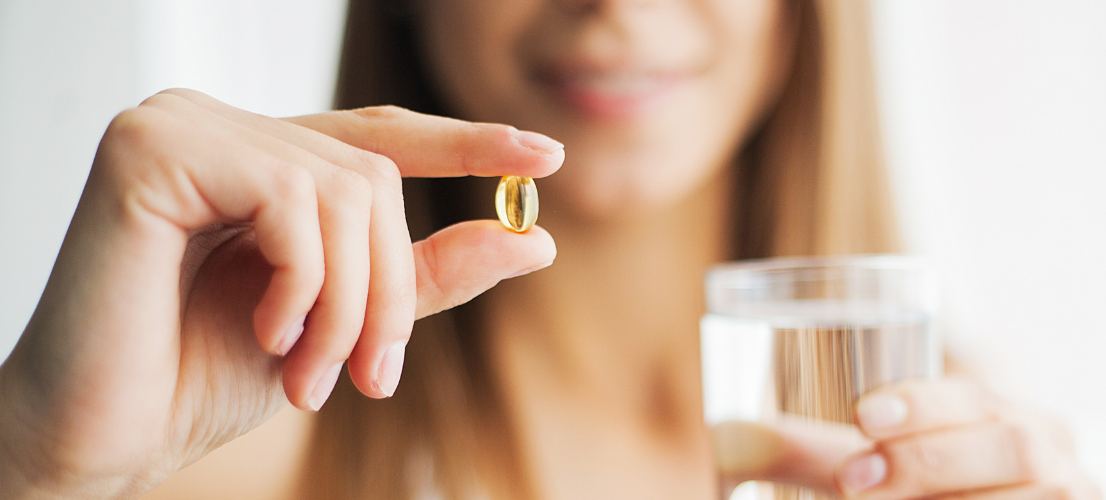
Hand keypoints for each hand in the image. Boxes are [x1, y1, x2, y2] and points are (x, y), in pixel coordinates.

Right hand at [0, 89, 562, 498]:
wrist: (103, 434)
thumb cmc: (202, 375)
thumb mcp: (340, 324)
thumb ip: (424, 277)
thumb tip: (533, 240)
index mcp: (258, 159)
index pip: (378, 135)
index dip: (464, 143)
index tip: (543, 158)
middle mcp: (221, 127)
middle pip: (374, 175)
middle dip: (389, 289)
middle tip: (371, 376)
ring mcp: (182, 126)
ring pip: (345, 189)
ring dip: (350, 304)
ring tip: (310, 374)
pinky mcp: (151, 149)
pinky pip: (293, 200)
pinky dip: (303, 284)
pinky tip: (266, 334)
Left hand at [712, 378, 1100, 498]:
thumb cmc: (931, 495)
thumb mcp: (879, 473)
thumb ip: (816, 456)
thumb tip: (726, 434)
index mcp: (1018, 421)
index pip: (978, 397)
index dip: (925, 403)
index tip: (862, 415)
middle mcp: (1058, 461)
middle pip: (1013, 447)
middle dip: (928, 461)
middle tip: (851, 481)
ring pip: (1029, 498)